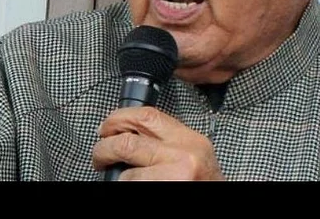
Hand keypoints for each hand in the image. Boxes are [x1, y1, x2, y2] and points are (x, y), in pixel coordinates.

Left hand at [92, 106, 225, 180]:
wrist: (220, 203)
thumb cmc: (204, 183)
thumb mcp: (193, 154)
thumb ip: (167, 141)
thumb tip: (128, 132)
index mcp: (190, 140)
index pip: (147, 116)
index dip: (119, 119)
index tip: (107, 127)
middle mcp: (184, 156)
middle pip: (127, 142)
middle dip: (104, 148)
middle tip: (99, 154)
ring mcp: (174, 178)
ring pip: (127, 174)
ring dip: (117, 178)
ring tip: (117, 178)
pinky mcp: (163, 191)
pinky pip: (131, 187)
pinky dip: (125, 186)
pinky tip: (132, 185)